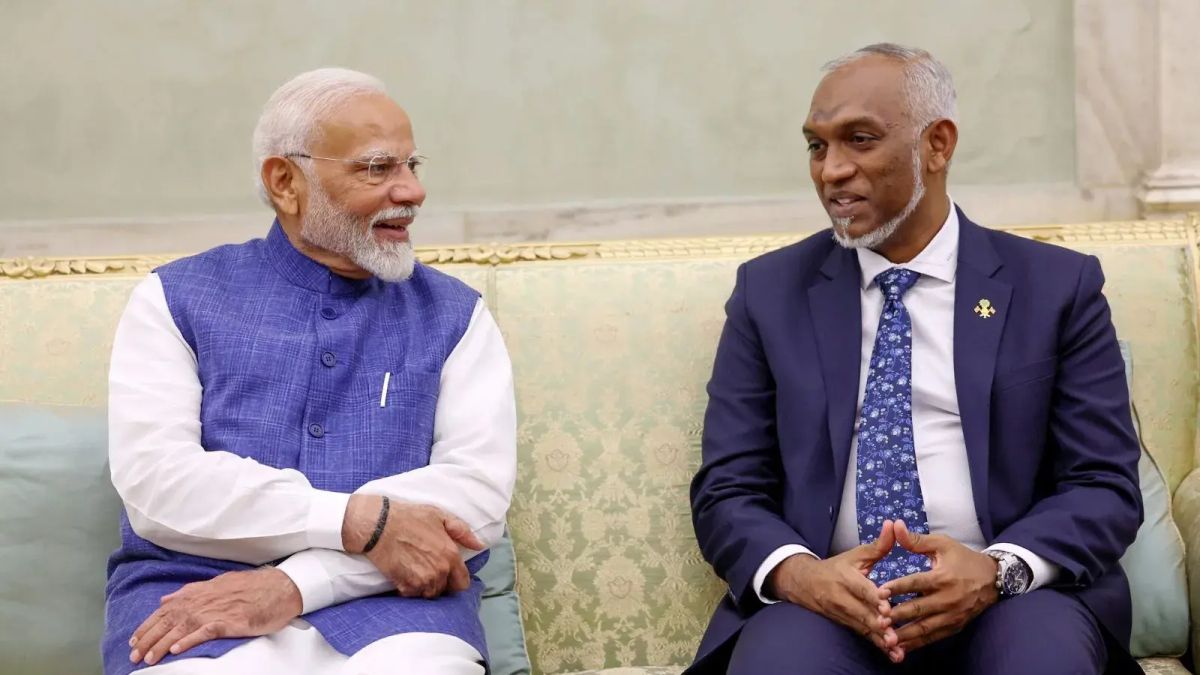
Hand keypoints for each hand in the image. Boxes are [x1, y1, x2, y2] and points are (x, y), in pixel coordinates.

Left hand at [128, 567, 301, 665]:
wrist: (278, 587)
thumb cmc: (250, 587)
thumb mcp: (216, 584)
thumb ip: (189, 592)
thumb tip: (166, 600)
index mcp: (197, 593)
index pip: (163, 611)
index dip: (146, 627)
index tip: (133, 640)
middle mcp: (201, 601)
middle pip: (167, 622)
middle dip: (147, 640)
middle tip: (133, 655)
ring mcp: (214, 611)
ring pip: (180, 630)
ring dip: (161, 645)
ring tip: (147, 658)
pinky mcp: (228, 622)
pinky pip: (203, 632)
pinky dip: (188, 640)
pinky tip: (175, 649)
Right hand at [342, 494, 484, 598]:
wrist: (379, 525)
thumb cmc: (410, 517)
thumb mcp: (440, 516)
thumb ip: (462, 532)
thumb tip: (479, 545)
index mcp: (451, 555)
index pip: (463, 583)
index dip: (456, 580)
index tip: (448, 574)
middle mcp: (440, 571)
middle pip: (445, 590)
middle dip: (440, 583)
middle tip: (428, 569)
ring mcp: (422, 580)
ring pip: (429, 594)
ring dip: (424, 586)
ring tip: (416, 571)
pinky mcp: (405, 585)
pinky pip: (412, 595)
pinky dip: (409, 588)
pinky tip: (405, 575)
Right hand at [767, 520, 900, 659]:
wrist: (804, 583)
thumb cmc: (836, 567)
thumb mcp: (855, 555)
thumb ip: (878, 545)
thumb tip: (893, 525)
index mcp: (846, 578)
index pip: (861, 589)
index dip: (873, 599)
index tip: (885, 607)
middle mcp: (842, 598)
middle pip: (862, 613)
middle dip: (878, 624)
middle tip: (894, 634)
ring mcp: (842, 614)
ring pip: (863, 628)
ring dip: (879, 639)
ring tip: (896, 649)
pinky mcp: (845, 624)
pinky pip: (863, 636)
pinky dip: (877, 646)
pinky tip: (892, 655)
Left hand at [880, 520, 998, 657]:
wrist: (993, 579)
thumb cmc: (963, 558)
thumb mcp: (942, 544)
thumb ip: (916, 540)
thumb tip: (895, 525)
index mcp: (942, 577)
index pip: (916, 583)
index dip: (897, 588)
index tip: (878, 592)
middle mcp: (948, 599)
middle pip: (918, 609)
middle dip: (897, 615)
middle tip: (877, 619)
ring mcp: (952, 616)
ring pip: (924, 628)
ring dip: (905, 634)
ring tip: (886, 638)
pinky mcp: (954, 627)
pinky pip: (933, 637)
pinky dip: (917, 643)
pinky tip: (901, 647)